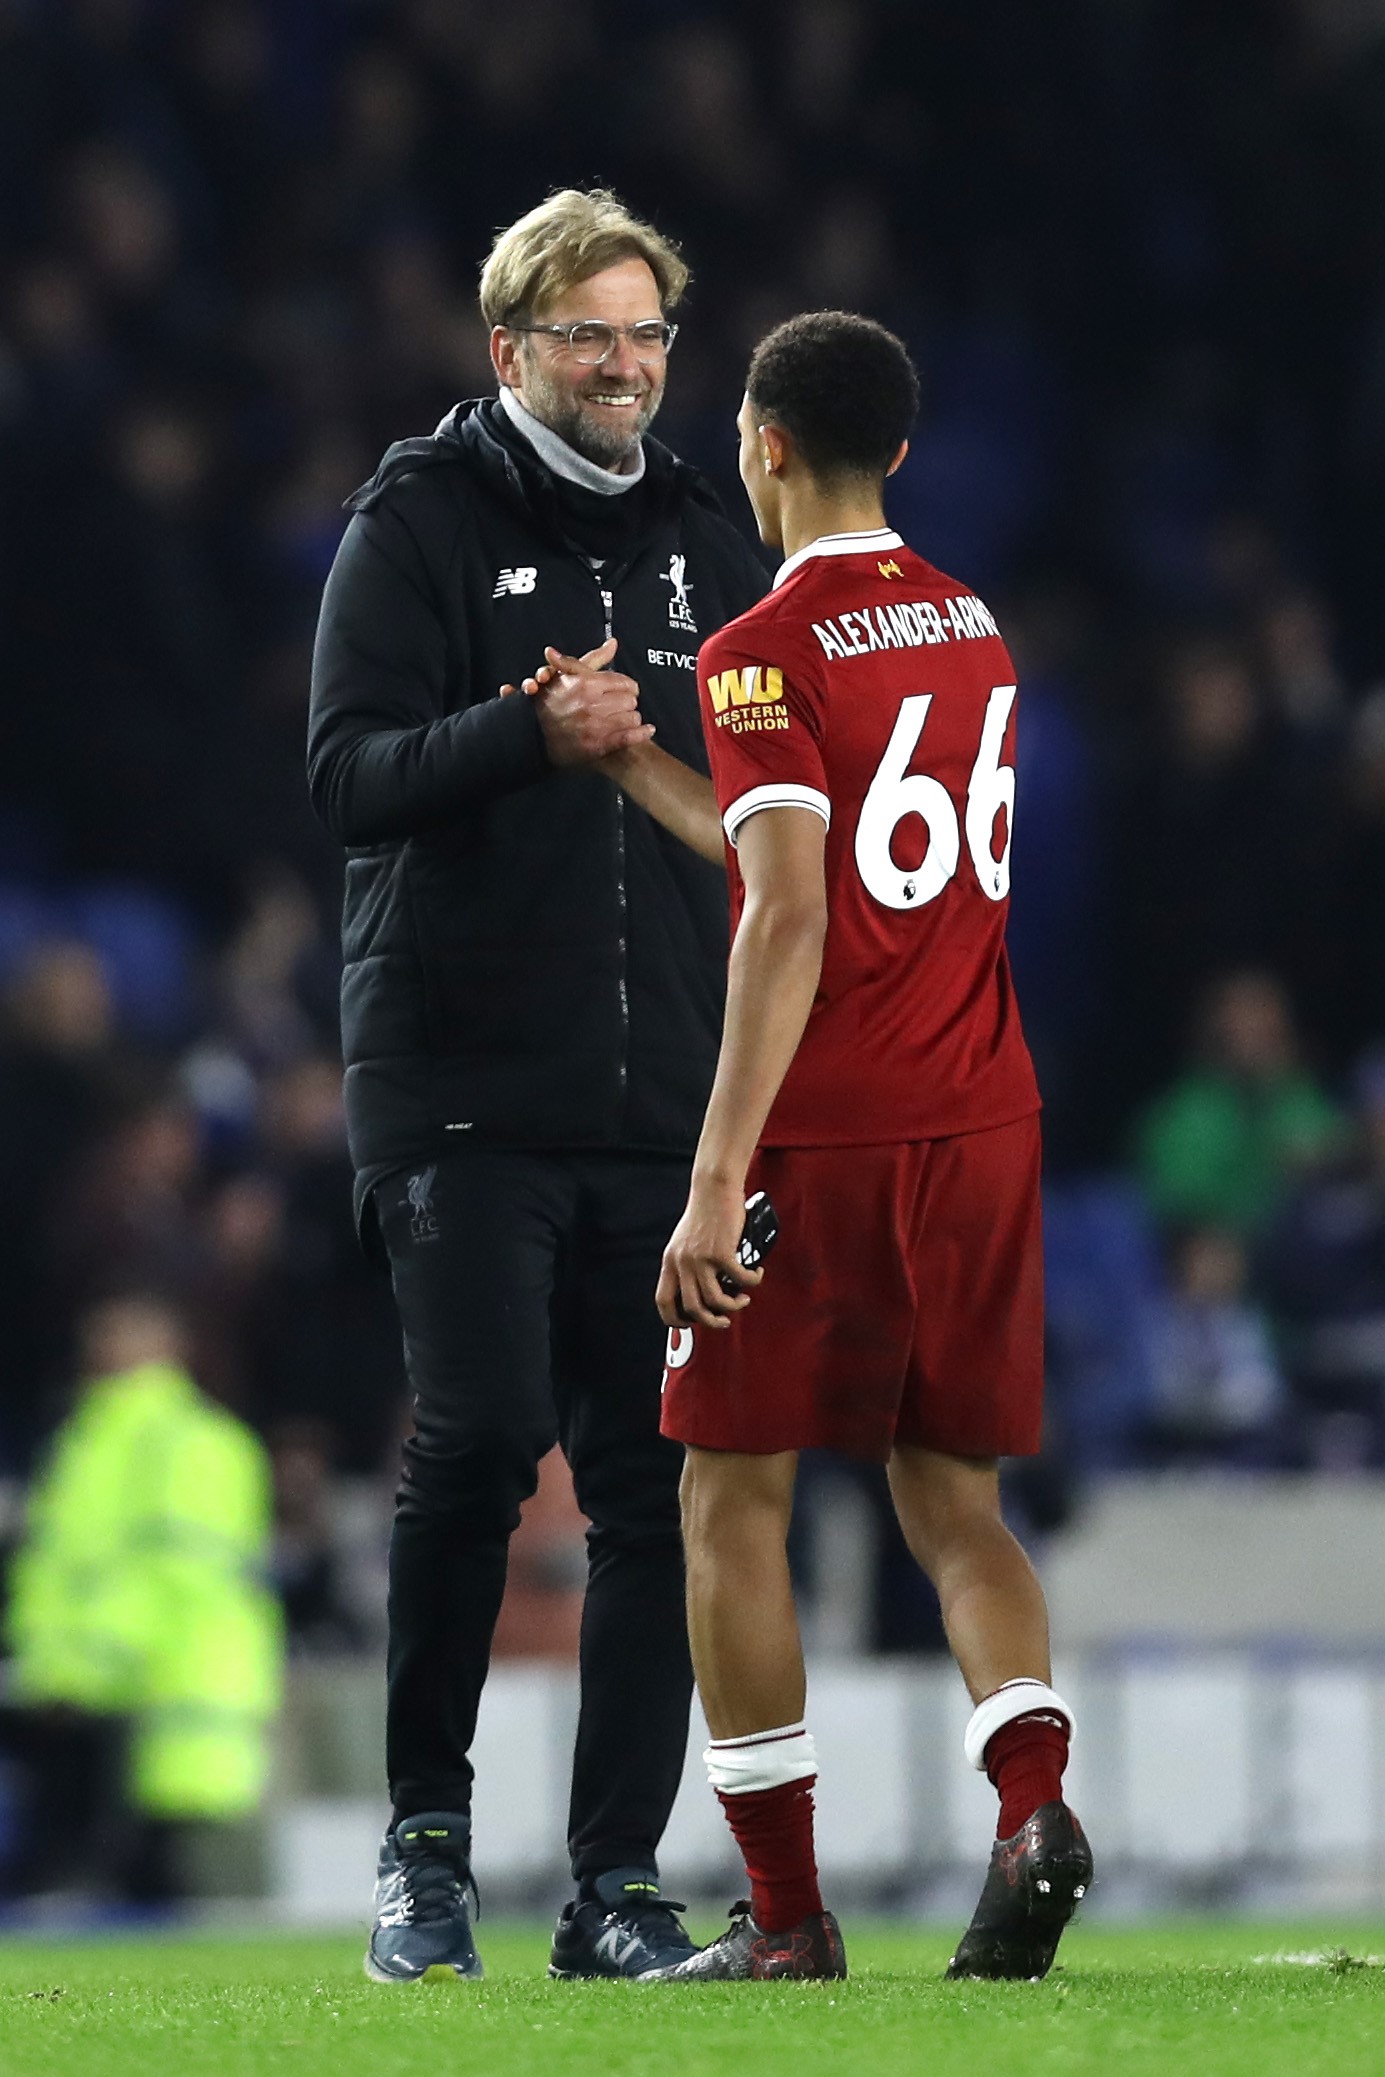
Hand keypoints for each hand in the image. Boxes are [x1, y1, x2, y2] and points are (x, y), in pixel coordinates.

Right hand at [501, 639, 654, 767]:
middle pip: (631, 701)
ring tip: (622, 719)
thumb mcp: (570, 674)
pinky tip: (647, 730)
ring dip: (631, 719)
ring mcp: (595, 727)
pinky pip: (628, 738)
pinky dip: (641, 734)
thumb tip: (613, 643)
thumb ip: (595, 658)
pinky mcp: (597, 746)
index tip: (624, 690)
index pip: (625, 683)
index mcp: (587, 685)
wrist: (535, 736)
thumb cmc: (552, 702)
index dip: (627, 686)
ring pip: (632, 718)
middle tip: (620, 705)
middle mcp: (591, 705)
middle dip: (627, 703)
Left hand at [656, 1175, 762, 1329]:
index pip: (663, 1300)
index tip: (689, 1324)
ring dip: (733, 1306)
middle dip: (710, 1322)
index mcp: (670, 1261)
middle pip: (692, 1308)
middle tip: (724, 1320)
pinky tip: (755, 1275)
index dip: (674, 1319)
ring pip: (716, 1300)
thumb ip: (687, 1263)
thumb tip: (699, 1289)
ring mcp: (701, 1258)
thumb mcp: (685, 1241)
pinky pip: (740, 1279)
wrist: (714, 1187)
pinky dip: (751, 1282)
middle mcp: (682, 1262)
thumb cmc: (704, 1212)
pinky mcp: (722, 1252)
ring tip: (743, 1299)